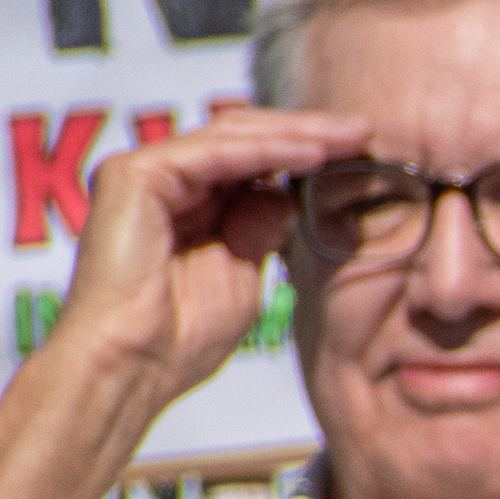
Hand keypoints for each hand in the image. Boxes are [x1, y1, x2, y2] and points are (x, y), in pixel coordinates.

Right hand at [53, 108, 366, 402]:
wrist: (133, 367)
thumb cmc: (178, 340)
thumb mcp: (241, 275)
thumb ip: (261, 230)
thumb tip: (286, 194)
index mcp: (185, 202)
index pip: (251, 160)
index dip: (305, 152)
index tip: (361, 156)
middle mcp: (161, 180)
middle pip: (243, 138)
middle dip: (308, 132)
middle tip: (366, 131)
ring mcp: (143, 172)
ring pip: (232, 137)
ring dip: (297, 134)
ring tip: (353, 136)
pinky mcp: (134, 175)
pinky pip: (214, 153)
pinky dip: (268, 151)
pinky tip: (315, 154)